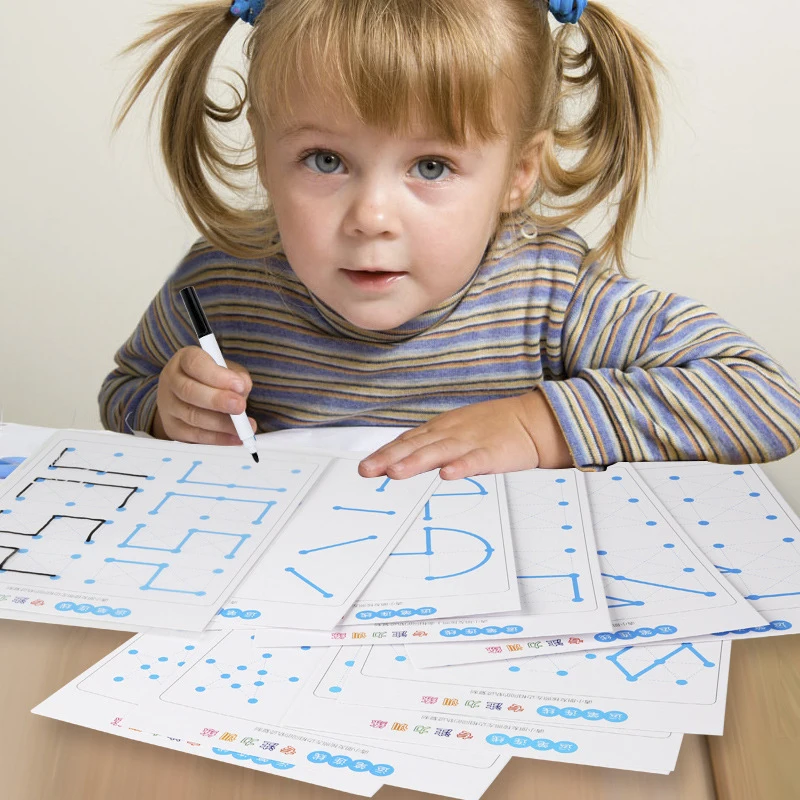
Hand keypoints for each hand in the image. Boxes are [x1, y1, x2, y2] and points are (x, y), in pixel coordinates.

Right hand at [152, 346, 256, 445]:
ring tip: (244, 427)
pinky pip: (194, 435)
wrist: (189, 397)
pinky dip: (217, 438)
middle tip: (240, 406)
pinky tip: (234, 437)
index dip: (217, 376)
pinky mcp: (172, 427)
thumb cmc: (213, 379)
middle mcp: (171, 380)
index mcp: (184, 359)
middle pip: (189, 391)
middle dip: (217, 401)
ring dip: (221, 423)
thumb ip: (237, 377)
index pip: (195, 364)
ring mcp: (168, 405)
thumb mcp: (227, 370)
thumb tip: (242, 389)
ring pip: (192, 416)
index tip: (239, 385)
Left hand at [358, 392, 571, 480]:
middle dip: (390, 458)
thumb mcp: (455, 431)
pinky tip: (447, 474)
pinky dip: (461, 467)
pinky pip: (474, 460)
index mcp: (441, 428)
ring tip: (395, 472)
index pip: (407, 441)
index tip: (365, 467)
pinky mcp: (493, 453)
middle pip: (416, 446)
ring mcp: (471, 441)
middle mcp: (451, 433)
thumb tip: (399, 460)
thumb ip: (429, 445)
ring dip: (416, 461)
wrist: (532, 421)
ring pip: (439, 452)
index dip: (385, 454)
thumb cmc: (491, 427)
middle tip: (367, 470)